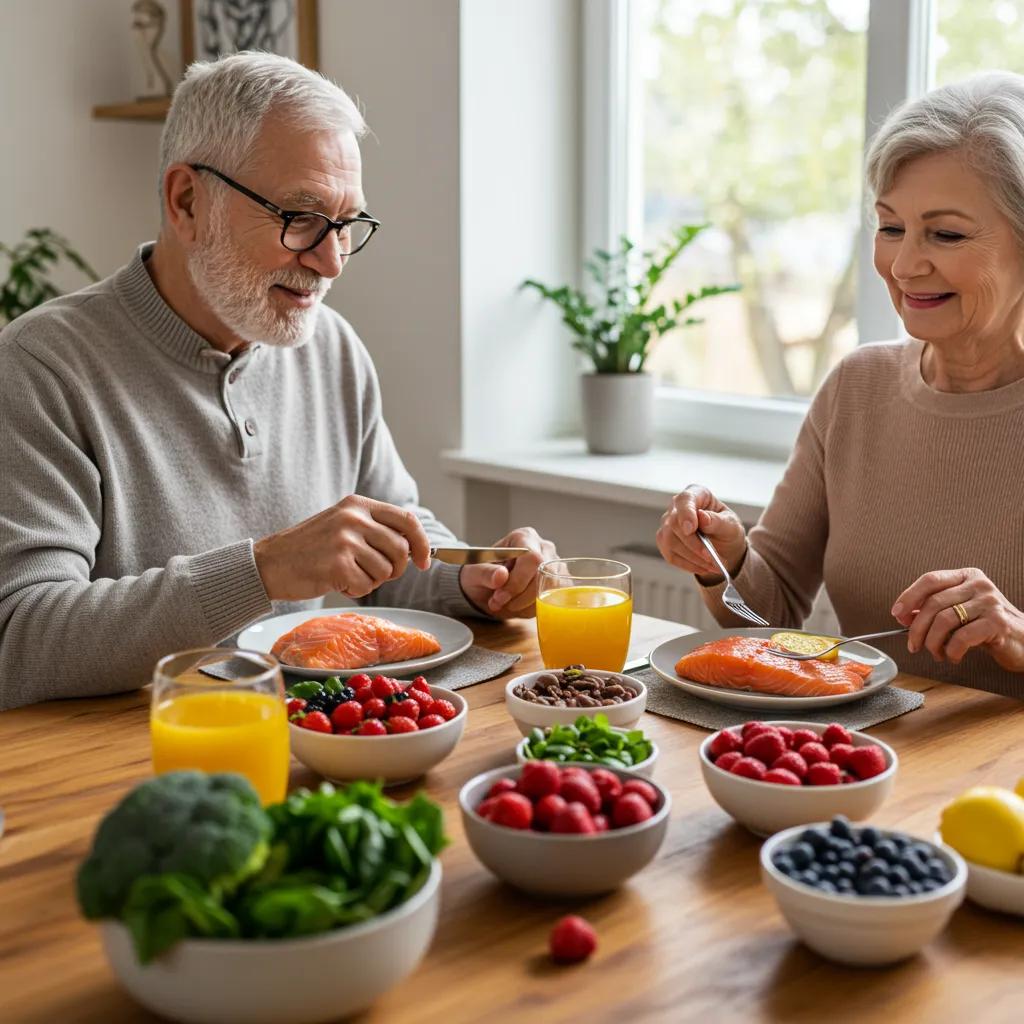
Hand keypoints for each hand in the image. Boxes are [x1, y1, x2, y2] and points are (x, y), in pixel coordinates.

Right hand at [253, 495, 430, 600]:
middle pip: (401, 549)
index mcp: (358, 504)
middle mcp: (353, 517)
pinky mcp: (337, 564)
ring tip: (348, 573)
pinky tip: (336, 581)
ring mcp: (345, 540)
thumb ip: (375, 529)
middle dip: (395, 569)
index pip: (407, 520)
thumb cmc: (309, 548)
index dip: (422, 543)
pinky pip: (366, 586)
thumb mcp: (343, 525)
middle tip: (375, 573)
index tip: (423, 561)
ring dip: (372, 580)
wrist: (269, 563)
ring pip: (386, 571)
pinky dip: (355, 590)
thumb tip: (415, 548)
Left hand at [459, 527, 557, 617]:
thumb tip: (501, 576)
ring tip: (505, 604)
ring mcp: (555, 567)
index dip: (517, 581)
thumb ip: (486, 573)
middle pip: (545, 576)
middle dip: (520, 597)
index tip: (499, 597)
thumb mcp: (474, 573)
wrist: (487, 587)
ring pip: (550, 592)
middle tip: (498, 603)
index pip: (532, 559)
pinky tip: (517, 606)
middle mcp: (545, 549)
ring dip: (525, 605)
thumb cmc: (482, 575)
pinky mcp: (560, 585)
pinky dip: (532, 610)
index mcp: (525, 538)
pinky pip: (552, 602)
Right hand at [655, 483, 747, 581]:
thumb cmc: (726, 528)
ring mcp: (667, 525)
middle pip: (674, 524)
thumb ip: (718, 521)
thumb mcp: (731, 524)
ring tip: (712, 566)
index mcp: (696, 494)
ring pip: (670, 541)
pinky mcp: (664, 542)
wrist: (723, 545)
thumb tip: (702, 518)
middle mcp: (677, 507)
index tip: (691, 529)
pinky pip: (670, 555)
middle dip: (693, 544)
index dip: (686, 513)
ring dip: (692, 557)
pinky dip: (688, 565)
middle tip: (711, 558)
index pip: (685, 499)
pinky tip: (703, 568)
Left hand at [892, 567, 1023, 670]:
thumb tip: (903, 614)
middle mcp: (978, 584)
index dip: (909, 596)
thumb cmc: (986, 626)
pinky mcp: (998, 623)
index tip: (897, 614)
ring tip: (935, 653)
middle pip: (934, 603)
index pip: (930, 579)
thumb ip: (935, 608)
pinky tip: (952, 657)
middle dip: (917, 628)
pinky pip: (961, 637)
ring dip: (932, 642)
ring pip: (945, 620)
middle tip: (913, 645)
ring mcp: (990, 602)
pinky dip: (950, 651)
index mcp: (966, 576)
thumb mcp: (960, 611)